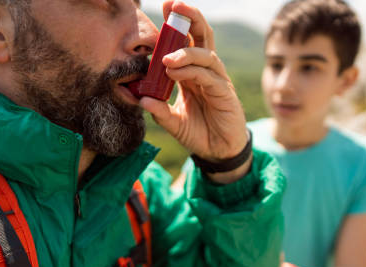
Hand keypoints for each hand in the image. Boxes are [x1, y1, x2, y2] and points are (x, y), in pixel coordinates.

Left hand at [139, 1, 247, 166]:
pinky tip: (175, 72)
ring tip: (166, 57)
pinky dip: (191, 71)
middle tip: (173, 6)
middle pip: (203, 37)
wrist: (218, 153)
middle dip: (190, 18)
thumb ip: (159, 111)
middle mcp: (207, 72)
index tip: (165, 8)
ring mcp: (217, 81)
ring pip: (206, 55)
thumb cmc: (199, 133)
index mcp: (194, 73)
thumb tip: (141, 99)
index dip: (177, 25)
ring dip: (186, 51)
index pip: (187, 42)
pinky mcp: (224, 94)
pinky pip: (208, 76)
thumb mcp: (174, 123)